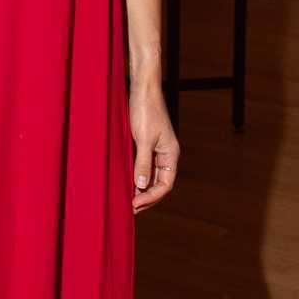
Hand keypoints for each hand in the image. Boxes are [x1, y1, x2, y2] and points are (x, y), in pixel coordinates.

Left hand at [129, 81, 178, 212]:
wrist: (143, 89)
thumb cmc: (145, 111)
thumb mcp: (143, 139)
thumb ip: (143, 163)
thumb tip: (141, 186)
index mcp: (170, 154)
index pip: (165, 185)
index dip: (150, 197)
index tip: (134, 204)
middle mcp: (166, 155)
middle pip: (159, 184)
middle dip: (147, 198)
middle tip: (131, 209)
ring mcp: (157, 150)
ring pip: (152, 177)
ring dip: (142, 190)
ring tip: (129, 201)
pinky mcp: (146, 144)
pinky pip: (144, 167)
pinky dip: (137, 177)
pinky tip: (128, 183)